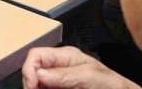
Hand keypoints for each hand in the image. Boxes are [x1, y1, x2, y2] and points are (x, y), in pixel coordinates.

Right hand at [22, 46, 139, 88]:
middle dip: (31, 83)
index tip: (32, 86)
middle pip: (33, 71)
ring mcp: (60, 81)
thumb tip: (39, 74)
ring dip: (36, 88)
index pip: (36, 55)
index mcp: (65, 56)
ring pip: (38, 83)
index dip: (29, 69)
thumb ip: (64, 74)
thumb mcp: (88, 76)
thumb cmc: (112, 85)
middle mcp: (59, 67)